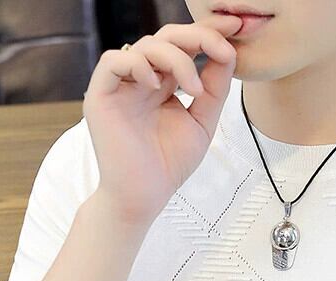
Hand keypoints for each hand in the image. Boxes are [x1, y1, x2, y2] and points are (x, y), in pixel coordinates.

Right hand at [82, 14, 241, 224]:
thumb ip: (214, 88)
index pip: (183, 47)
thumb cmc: (168, 165)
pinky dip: (139, 65)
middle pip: (165, 37)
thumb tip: (229, 53)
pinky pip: (114, 61)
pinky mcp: (100, 96)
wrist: (144, 197)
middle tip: (220, 47)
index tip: (235, 28)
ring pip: (145, 45)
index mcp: (162, 83)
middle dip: (196, 36)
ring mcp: (120, 86)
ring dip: (176, 60)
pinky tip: (156, 86)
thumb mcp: (202, 122)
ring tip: (193, 90)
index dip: (207, 33)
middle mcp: (141, 79)